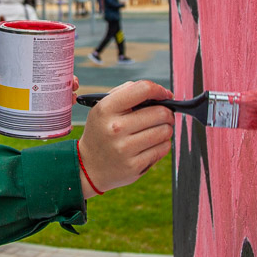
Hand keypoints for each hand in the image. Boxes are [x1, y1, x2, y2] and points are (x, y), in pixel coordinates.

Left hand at [0, 72, 79, 129]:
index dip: (62, 69)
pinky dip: (59, 115)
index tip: (69, 72)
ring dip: (68, 98)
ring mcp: (33, 102)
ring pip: (56, 99)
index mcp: (25, 75)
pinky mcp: (30, 116)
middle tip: (73, 85)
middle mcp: (33, 87)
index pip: (47, 69)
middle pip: (57, 83)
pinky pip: (48, 115)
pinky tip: (66, 116)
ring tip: (72, 99)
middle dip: (69, 83)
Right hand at [76, 80, 173, 197]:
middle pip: (160, 112)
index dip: (159, 90)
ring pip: (165, 131)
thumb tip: (158, 92)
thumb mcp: (103, 108)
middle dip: (167, 113)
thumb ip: (126, 93)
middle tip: (165, 116)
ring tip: (158, 130)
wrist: (88, 166)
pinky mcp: (134, 165)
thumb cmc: (102, 131)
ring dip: (166, 129)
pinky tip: (153, 144)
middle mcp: (115, 128)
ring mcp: (125, 148)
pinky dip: (163, 144)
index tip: (165, 95)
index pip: (142, 89)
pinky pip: (163, 148)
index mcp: (106, 108)